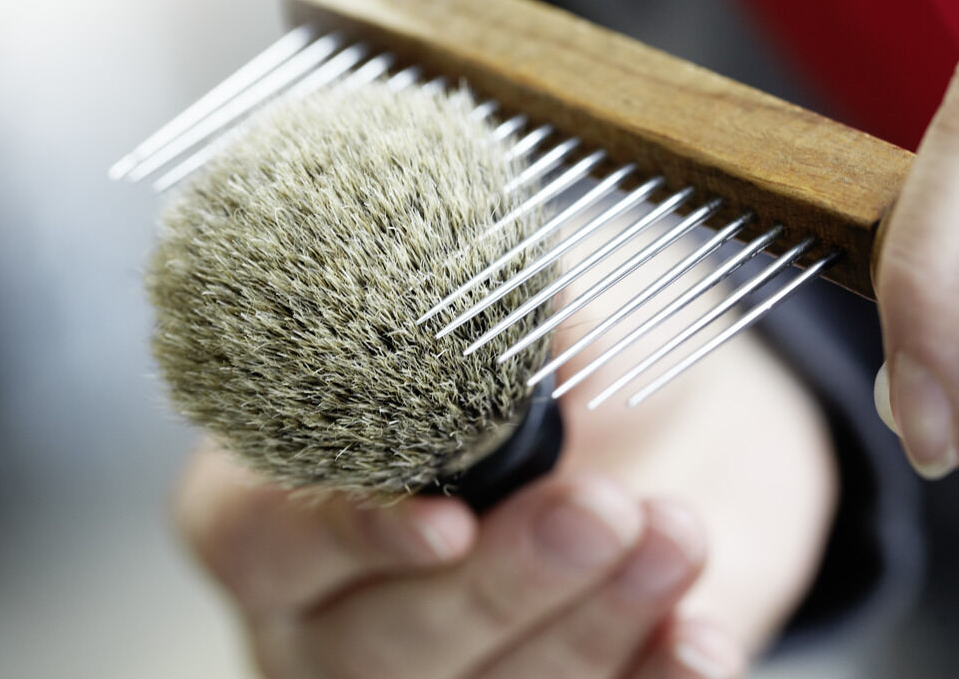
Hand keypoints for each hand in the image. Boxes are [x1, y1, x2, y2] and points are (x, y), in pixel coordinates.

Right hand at [176, 237, 837, 676]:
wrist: (685, 435)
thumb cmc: (578, 373)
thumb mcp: (540, 328)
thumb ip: (502, 335)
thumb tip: (490, 316)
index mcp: (292, 491)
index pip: (257, 537)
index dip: (347, 535)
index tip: (448, 518)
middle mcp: (340, 607)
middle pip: (375, 647)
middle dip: (500, 585)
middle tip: (598, 510)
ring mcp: (443, 672)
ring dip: (589, 624)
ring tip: (675, 533)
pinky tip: (701, 633)